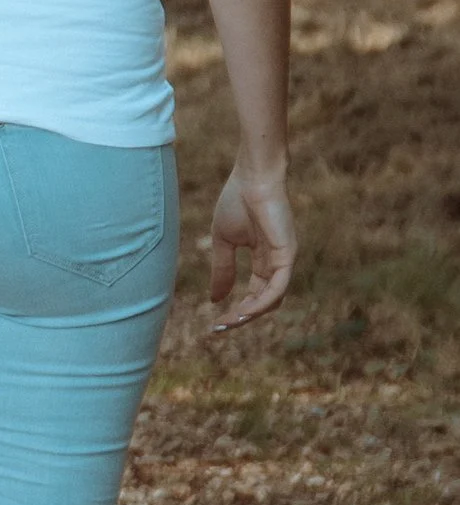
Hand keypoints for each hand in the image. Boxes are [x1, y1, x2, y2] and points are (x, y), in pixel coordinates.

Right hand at [209, 159, 293, 330]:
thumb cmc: (237, 200)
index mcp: (263, 259)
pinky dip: (261, 302)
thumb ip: (222, 269)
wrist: (251, 176)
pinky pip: (278, 287)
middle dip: (242, 317)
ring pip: (272, 299)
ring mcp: (284, 259)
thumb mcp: (223, 241)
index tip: (215, 323)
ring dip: (250, 314)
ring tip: (230, 322)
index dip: (236, 309)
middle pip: (264, 301)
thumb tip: (215, 299)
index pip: (253, 293)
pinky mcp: (288, 254)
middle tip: (220, 328)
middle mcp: (276, 262)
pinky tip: (243, 311)